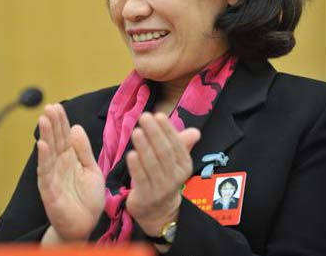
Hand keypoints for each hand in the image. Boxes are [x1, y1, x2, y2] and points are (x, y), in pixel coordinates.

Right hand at [37, 104, 104, 240]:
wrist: (86, 225)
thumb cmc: (88, 198)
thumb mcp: (92, 169)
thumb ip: (84, 149)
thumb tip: (76, 127)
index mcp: (70, 158)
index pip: (64, 136)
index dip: (61, 121)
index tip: (57, 106)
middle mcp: (59, 165)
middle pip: (55, 140)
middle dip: (52, 124)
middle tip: (49, 107)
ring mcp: (53, 177)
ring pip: (48, 153)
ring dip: (46, 136)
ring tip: (44, 119)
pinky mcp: (50, 191)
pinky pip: (46, 173)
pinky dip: (44, 158)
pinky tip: (43, 145)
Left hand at [125, 112, 199, 236]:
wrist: (157, 210)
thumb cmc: (164, 176)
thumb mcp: (175, 160)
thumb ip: (182, 143)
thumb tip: (195, 132)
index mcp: (184, 165)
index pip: (177, 145)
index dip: (167, 129)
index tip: (158, 115)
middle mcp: (175, 177)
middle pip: (164, 152)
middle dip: (154, 133)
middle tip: (144, 117)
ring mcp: (160, 188)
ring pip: (152, 164)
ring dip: (144, 146)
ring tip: (136, 131)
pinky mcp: (146, 197)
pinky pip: (141, 179)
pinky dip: (136, 166)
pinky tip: (130, 153)